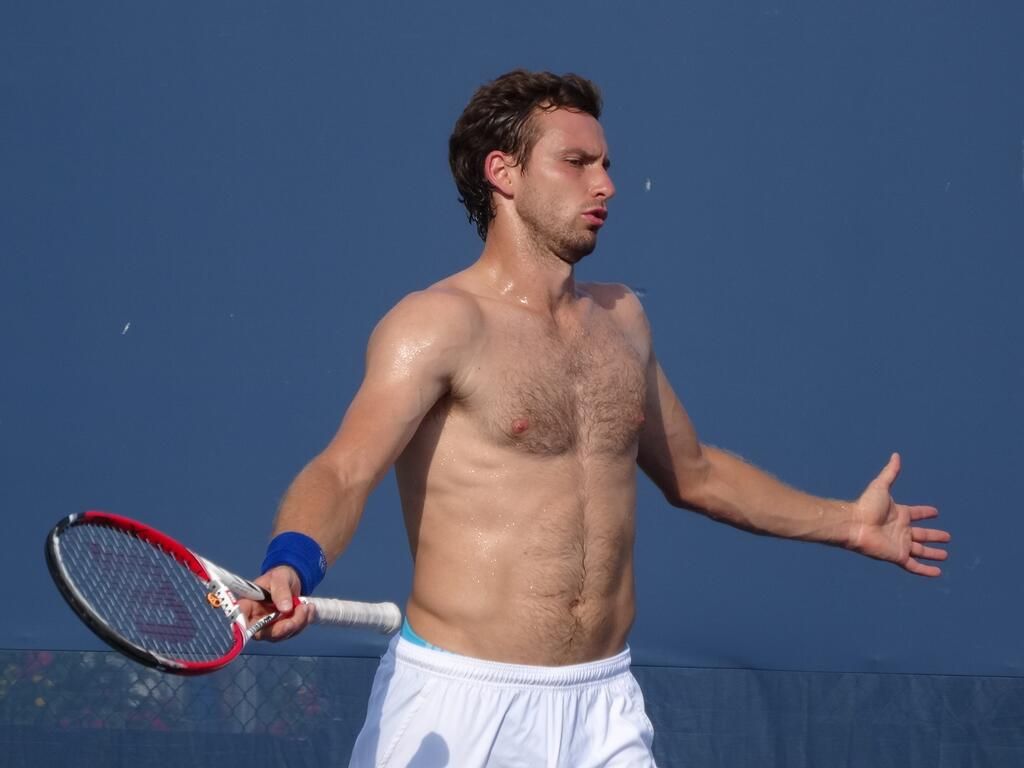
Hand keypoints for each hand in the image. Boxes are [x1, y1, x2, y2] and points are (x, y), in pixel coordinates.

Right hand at [240, 565, 315, 641]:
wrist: (292, 579)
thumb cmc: (280, 576)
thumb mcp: (280, 578)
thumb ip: (281, 591)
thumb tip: (285, 608)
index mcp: (248, 605)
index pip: (239, 619)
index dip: (243, 628)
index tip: (259, 625)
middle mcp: (255, 619)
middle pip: (263, 633)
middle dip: (283, 628)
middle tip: (300, 611)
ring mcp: (268, 626)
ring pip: (280, 635)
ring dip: (298, 623)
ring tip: (307, 606)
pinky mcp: (281, 628)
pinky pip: (292, 632)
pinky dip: (303, 622)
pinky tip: (309, 609)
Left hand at [849, 453, 949, 575]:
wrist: (855, 524)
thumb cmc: (866, 506)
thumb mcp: (881, 486)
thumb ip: (890, 472)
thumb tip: (896, 455)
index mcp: (899, 514)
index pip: (916, 513)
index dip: (925, 513)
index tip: (935, 512)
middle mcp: (901, 530)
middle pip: (922, 534)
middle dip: (934, 536)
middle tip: (947, 537)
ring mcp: (900, 544)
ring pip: (921, 551)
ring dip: (933, 553)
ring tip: (946, 554)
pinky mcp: (898, 556)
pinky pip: (915, 566)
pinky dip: (926, 570)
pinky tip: (938, 572)